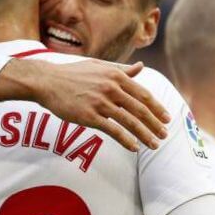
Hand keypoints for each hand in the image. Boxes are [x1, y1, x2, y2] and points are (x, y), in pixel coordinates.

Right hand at [0, 59, 170, 151]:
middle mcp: (111, 88)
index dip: (157, 108)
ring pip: (129, 122)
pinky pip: (113, 130)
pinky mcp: (89, 116)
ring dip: (145, 135)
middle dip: (155, 125)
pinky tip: (134, 148)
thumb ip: (122, 69)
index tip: (167, 118)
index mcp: (116, 76)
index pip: (144, 94)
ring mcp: (101, 103)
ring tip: (154, 145)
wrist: (47, 81)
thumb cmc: (73, 73)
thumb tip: (141, 66)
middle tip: (165, 136)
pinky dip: (126, 140)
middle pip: (140, 110)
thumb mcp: (100, 66)